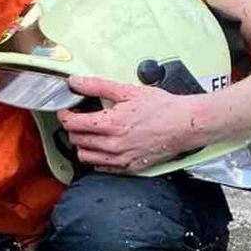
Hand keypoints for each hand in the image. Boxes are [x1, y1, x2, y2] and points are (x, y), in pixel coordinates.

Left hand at [56, 74, 208, 174]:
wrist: (185, 126)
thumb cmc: (161, 107)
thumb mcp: (128, 91)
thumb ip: (98, 86)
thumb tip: (75, 81)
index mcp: (111, 124)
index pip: (73, 124)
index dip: (65, 116)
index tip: (66, 111)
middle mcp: (112, 145)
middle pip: (76, 140)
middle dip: (74, 128)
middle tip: (80, 119)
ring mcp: (120, 159)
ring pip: (84, 157)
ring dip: (83, 145)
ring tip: (92, 133)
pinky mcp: (128, 168)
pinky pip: (100, 168)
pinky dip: (97, 157)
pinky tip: (104, 146)